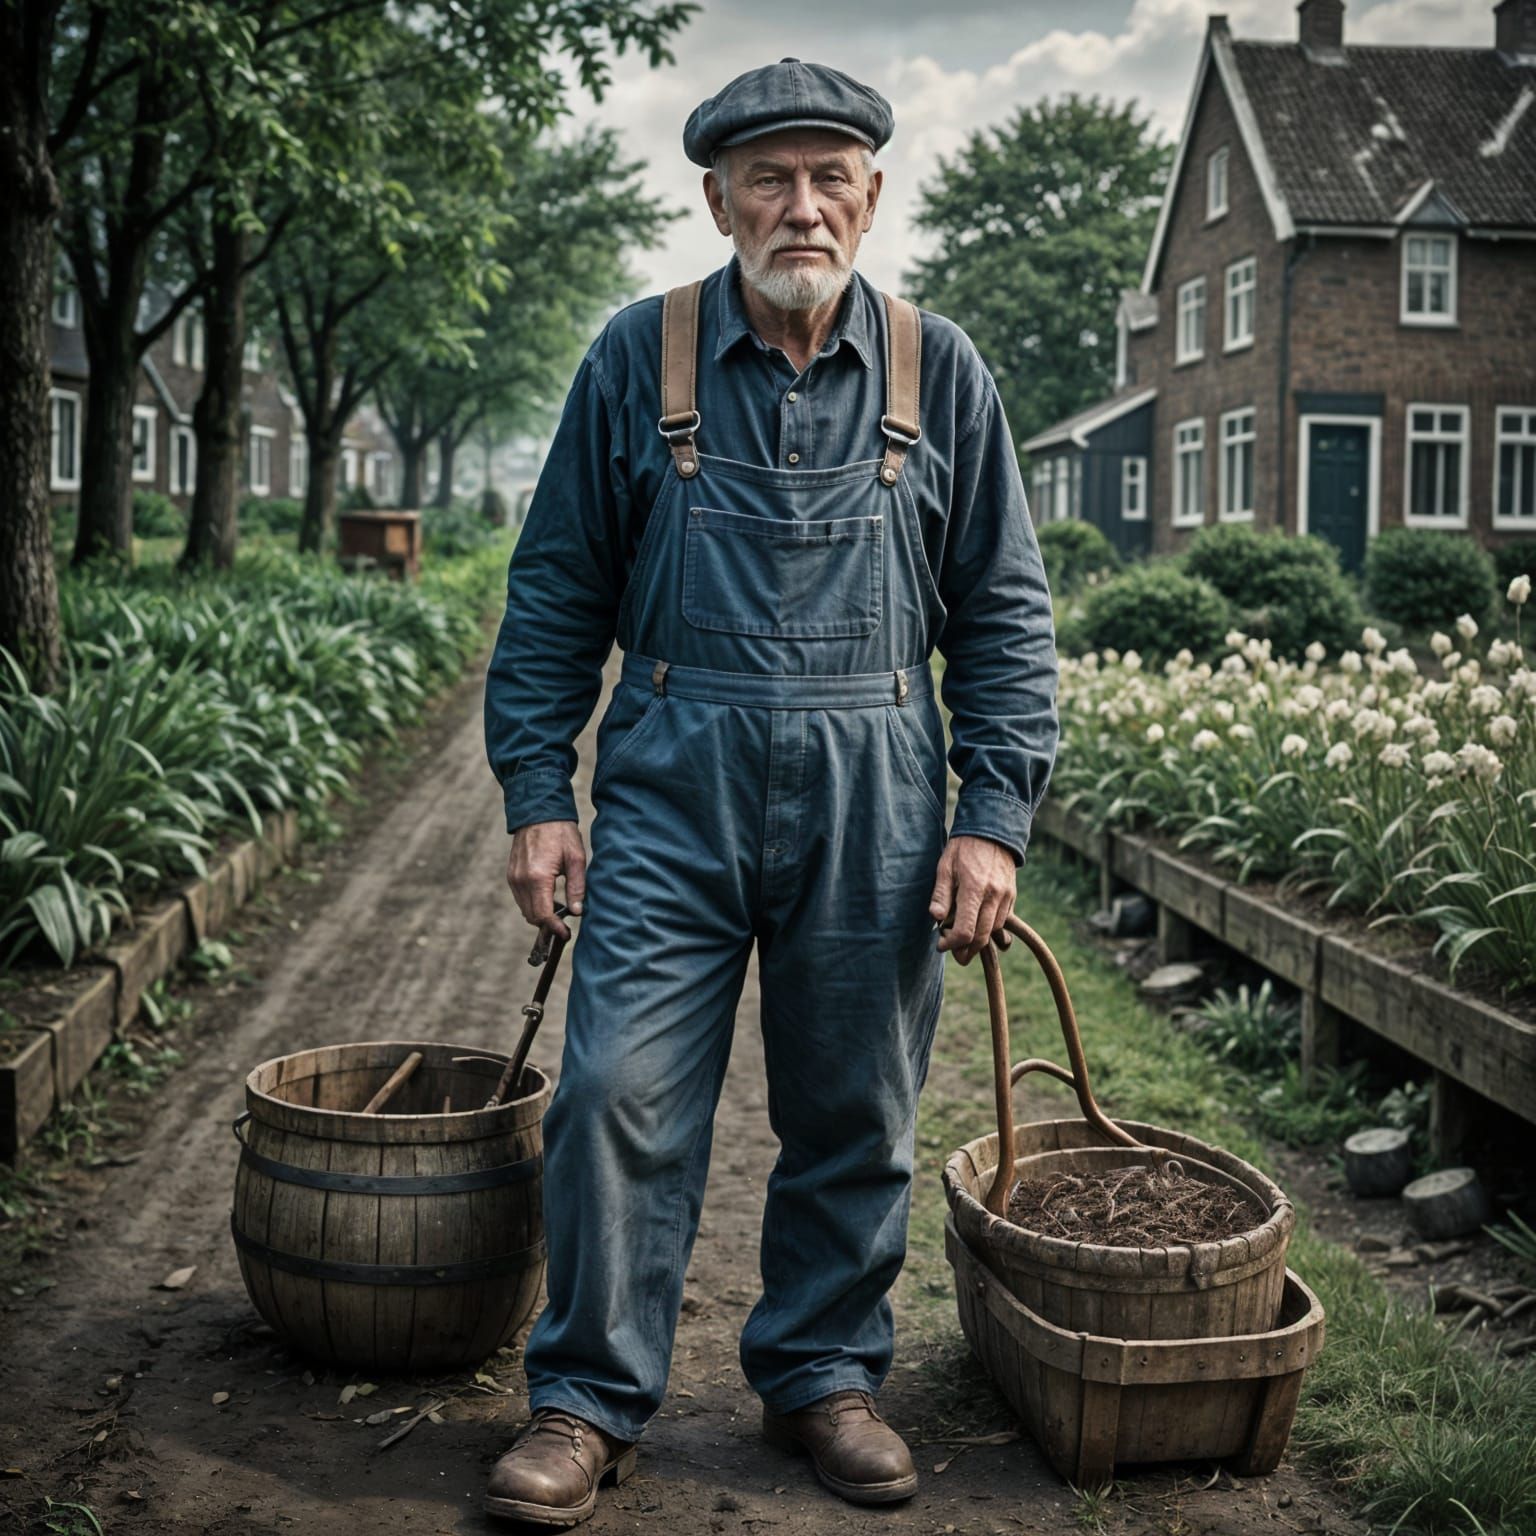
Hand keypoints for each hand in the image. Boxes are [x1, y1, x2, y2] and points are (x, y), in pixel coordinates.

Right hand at [506, 821, 586, 942]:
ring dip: (540, 915)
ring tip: (559, 910)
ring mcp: (513, 878)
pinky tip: (548, 898)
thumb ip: (577, 887)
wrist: (539, 812)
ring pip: (524, 909)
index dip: (554, 928)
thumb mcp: (576, 858)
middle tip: (565, 924)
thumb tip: (577, 912)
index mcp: (538, 877)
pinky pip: (520, 898)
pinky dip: (533, 904)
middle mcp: (521, 880)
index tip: (566, 933)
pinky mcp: (511, 875)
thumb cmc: (561, 833)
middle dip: (548, 924)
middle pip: (531, 916)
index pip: (542, 915)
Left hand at [929, 835, 1016, 964]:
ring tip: (964, 942)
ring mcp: (1006, 896)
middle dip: (967, 951)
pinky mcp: (1012, 896)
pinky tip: (978, 928)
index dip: (952, 943)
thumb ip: (941, 895)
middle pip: (982, 937)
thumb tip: (936, 918)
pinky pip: (1002, 921)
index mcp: (974, 888)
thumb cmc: (963, 849)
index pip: (966, 930)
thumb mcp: (945, 867)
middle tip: (954, 954)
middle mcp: (994, 895)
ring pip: (994, 931)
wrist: (992, 832)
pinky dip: (990, 929)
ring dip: (979, 941)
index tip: (941, 944)